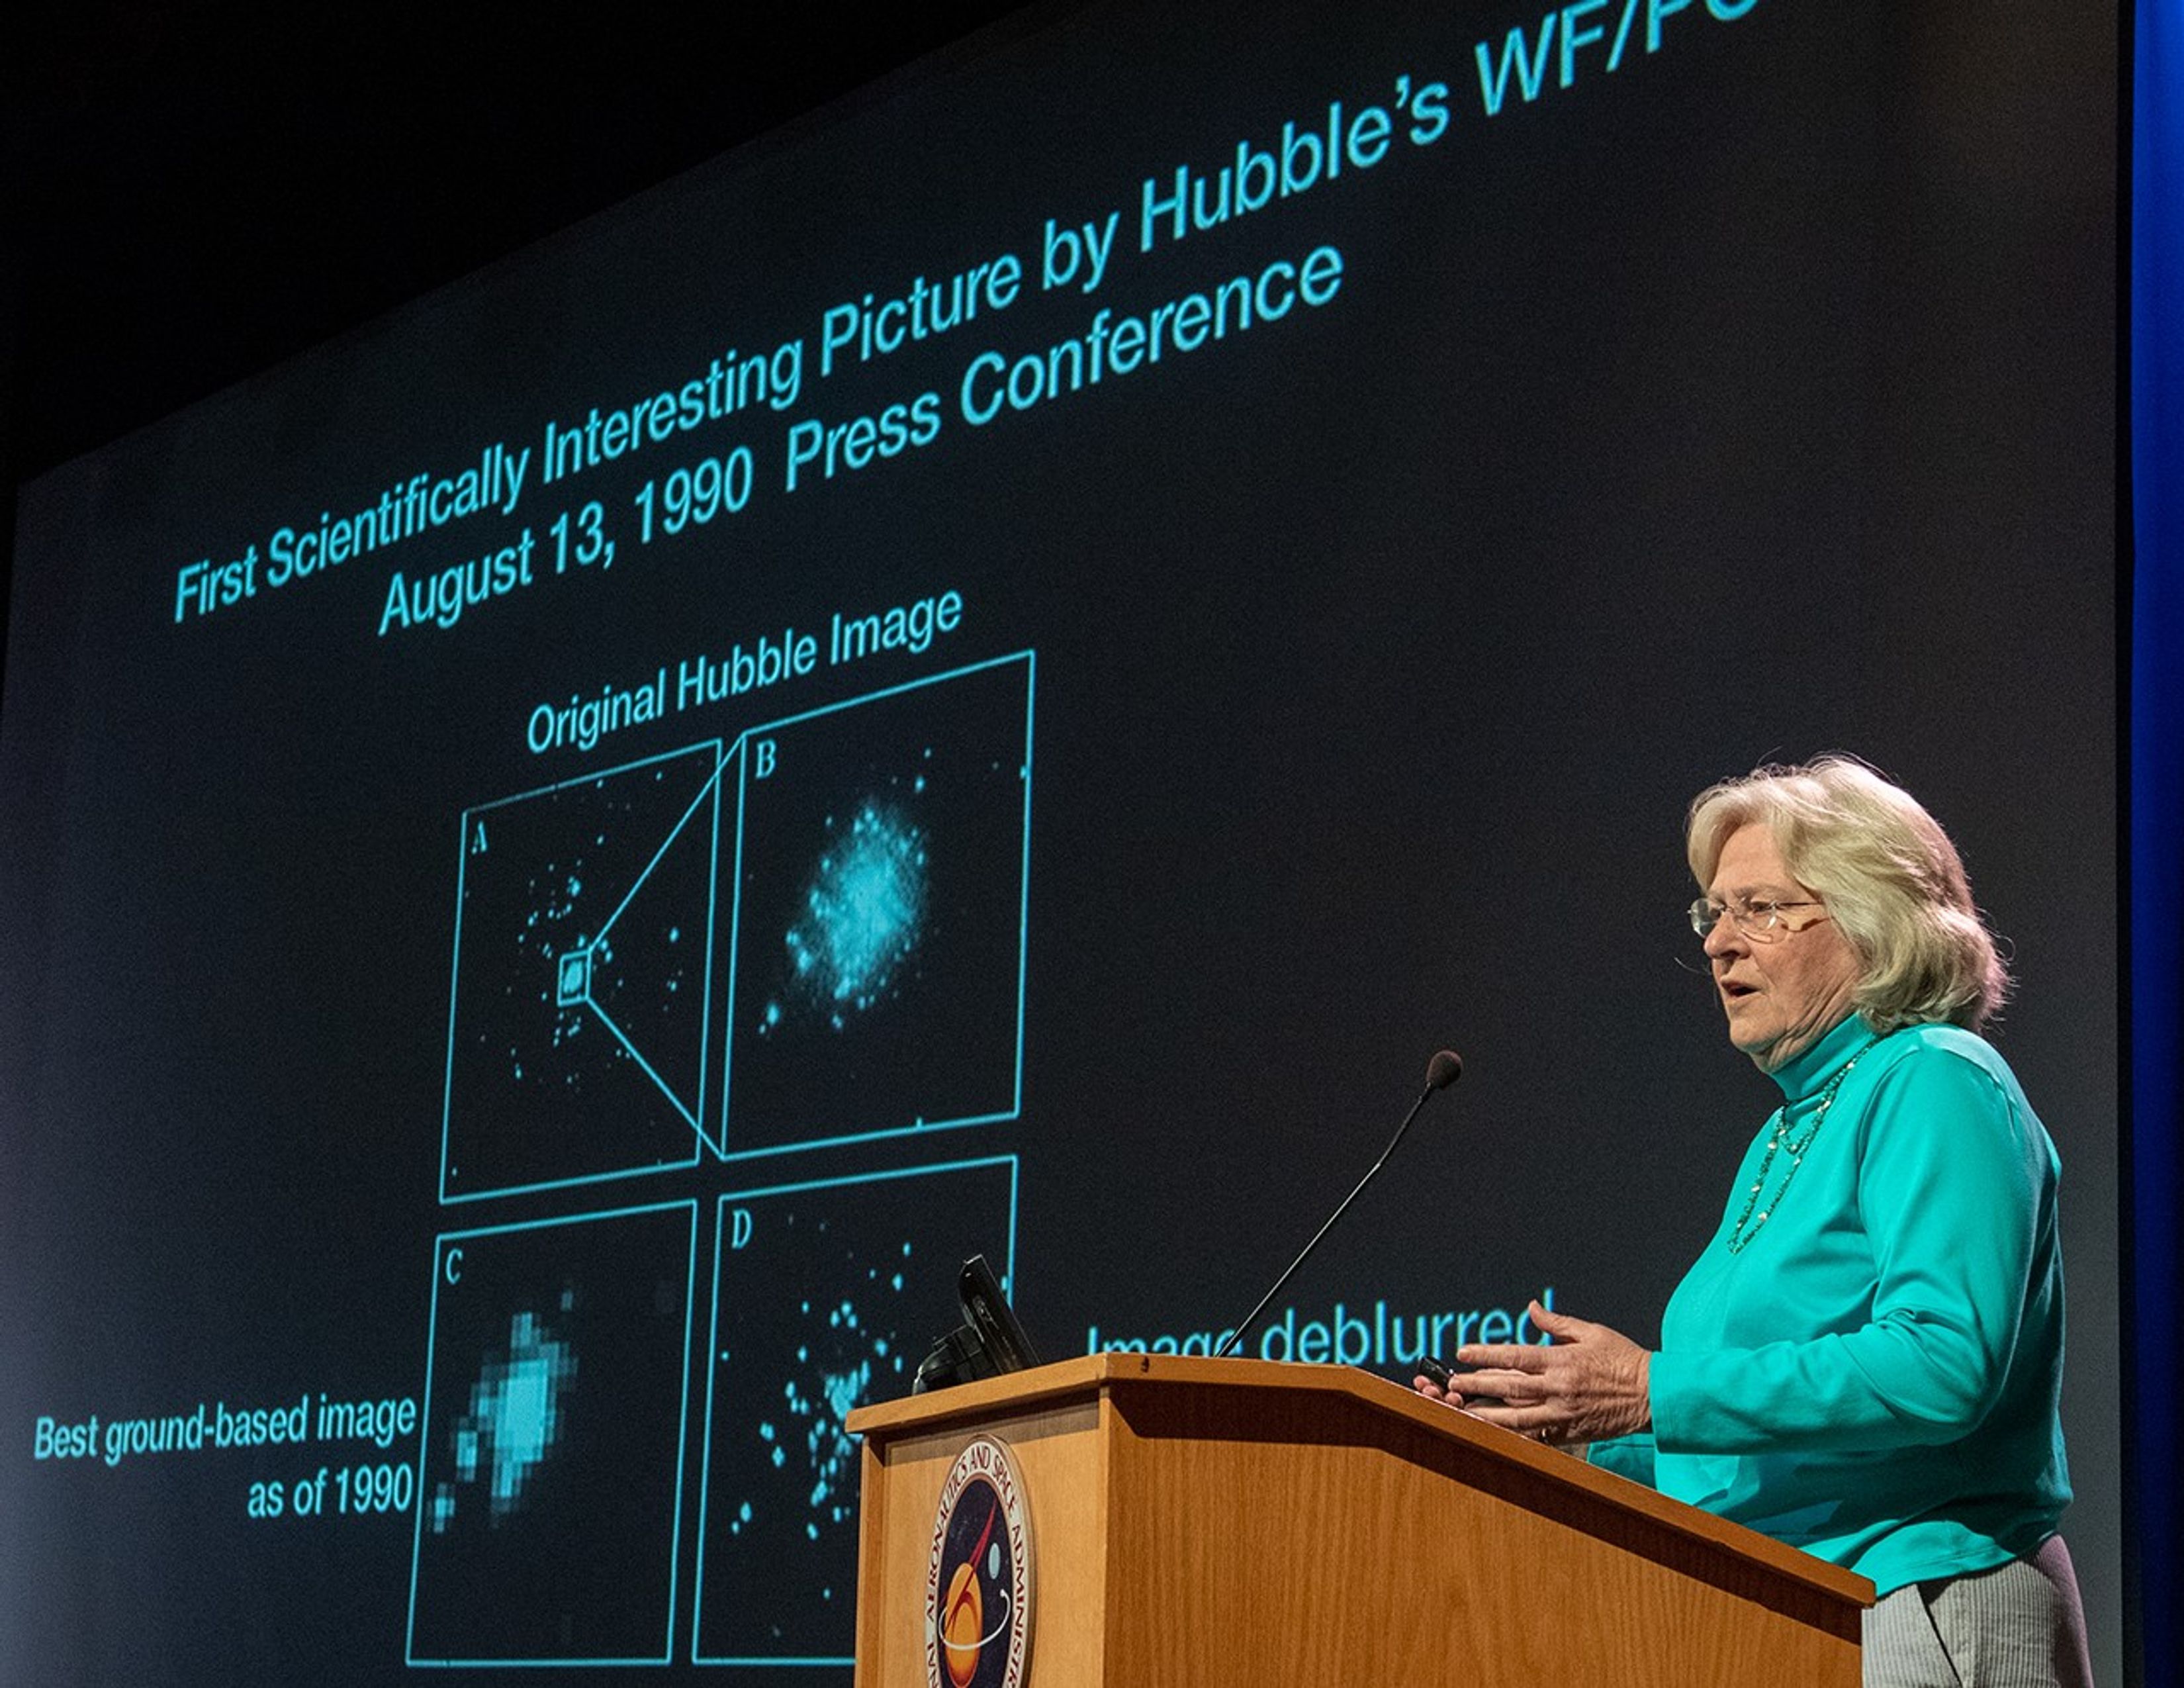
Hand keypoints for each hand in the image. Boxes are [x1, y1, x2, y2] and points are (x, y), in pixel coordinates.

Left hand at [1447, 1300, 1651, 1446]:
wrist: (1655, 1394)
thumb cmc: (1623, 1358)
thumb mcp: (1592, 1332)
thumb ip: (1557, 1323)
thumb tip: (1531, 1308)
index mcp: (1562, 1360)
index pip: (1515, 1357)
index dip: (1486, 1355)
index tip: (1462, 1352)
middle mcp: (1559, 1388)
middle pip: (1509, 1387)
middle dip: (1477, 1384)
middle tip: (1451, 1383)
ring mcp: (1564, 1413)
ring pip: (1517, 1416)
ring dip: (1487, 1414)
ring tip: (1462, 1410)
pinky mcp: (1571, 1432)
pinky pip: (1537, 1435)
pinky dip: (1514, 1434)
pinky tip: (1494, 1433)